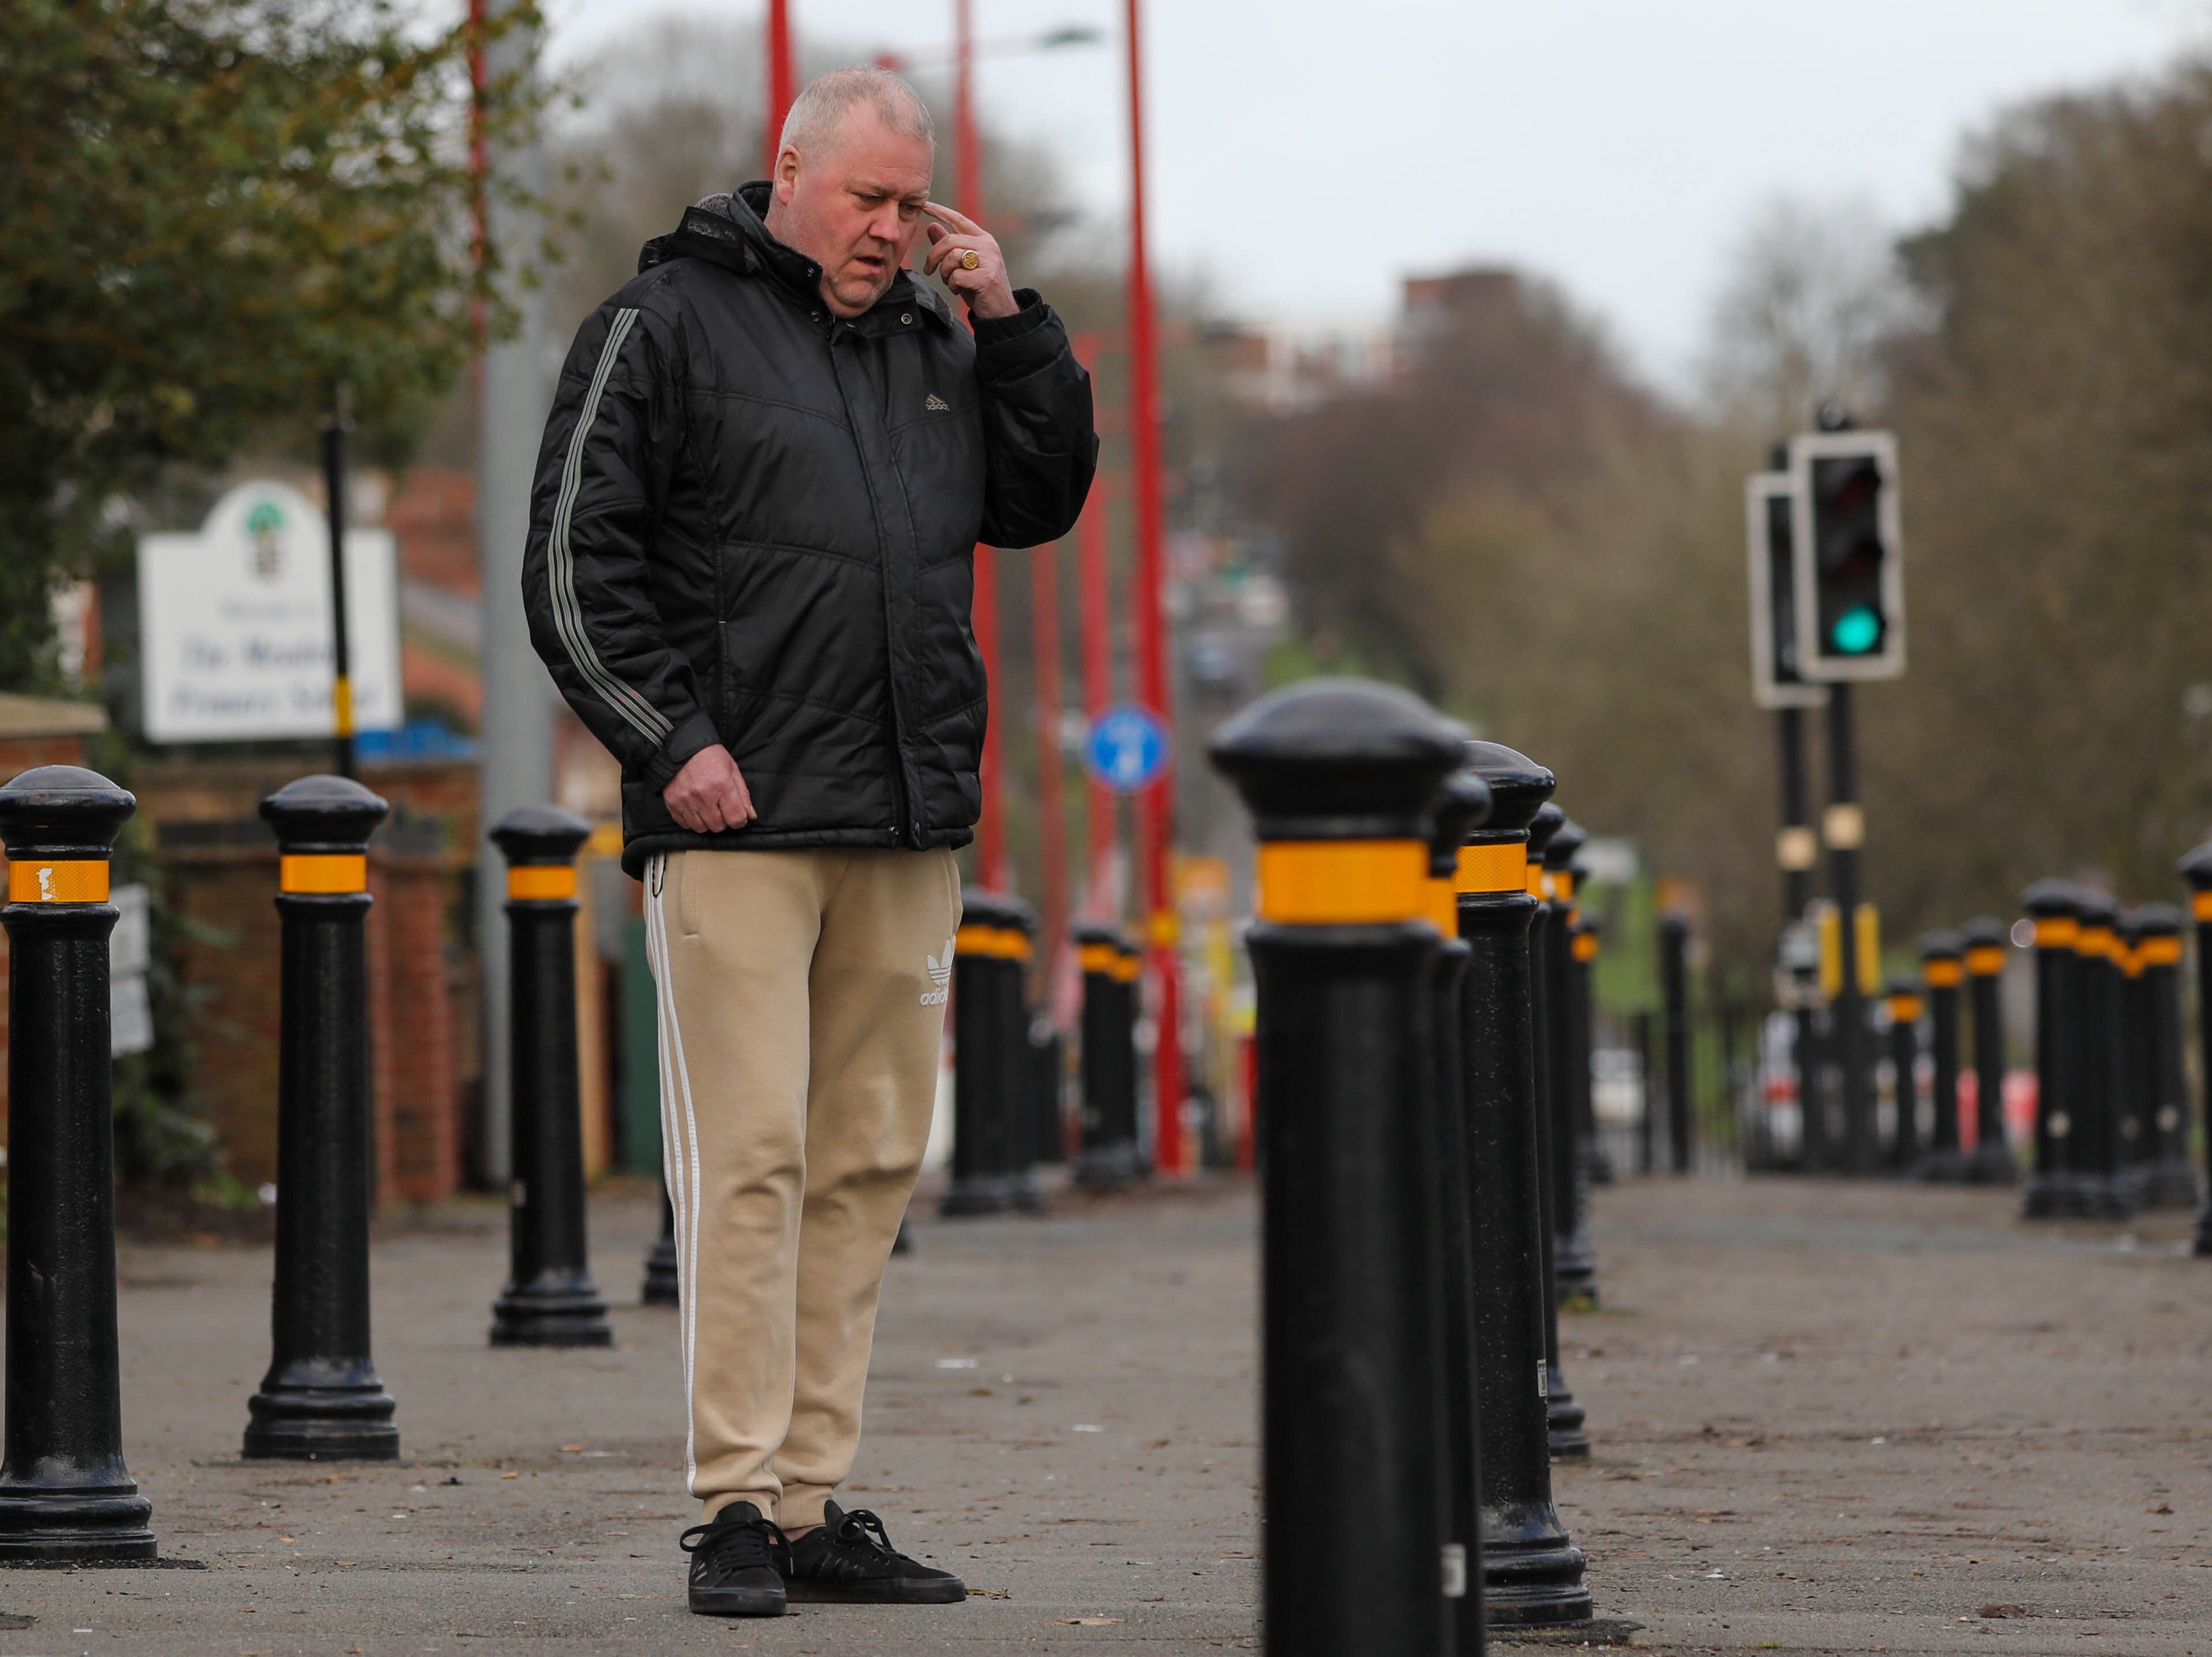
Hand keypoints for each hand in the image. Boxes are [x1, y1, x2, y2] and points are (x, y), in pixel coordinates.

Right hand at [662, 744, 755, 833]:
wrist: (682, 746)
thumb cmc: (710, 756)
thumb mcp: (732, 770)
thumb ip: (743, 795)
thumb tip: (750, 816)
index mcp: (722, 786)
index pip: (735, 819)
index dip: (739, 820)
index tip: (736, 815)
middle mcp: (703, 795)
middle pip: (718, 826)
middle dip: (722, 820)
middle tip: (720, 807)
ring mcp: (686, 800)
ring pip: (701, 828)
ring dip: (706, 821)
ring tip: (706, 807)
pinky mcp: (672, 802)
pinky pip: (685, 824)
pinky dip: (691, 819)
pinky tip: (694, 807)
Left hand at [922, 203, 1016, 320]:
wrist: (1001, 311)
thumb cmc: (980, 287)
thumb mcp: (963, 264)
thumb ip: (949, 246)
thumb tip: (931, 226)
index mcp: (983, 239)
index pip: (958, 219)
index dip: (940, 212)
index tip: (925, 205)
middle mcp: (988, 246)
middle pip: (950, 240)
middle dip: (934, 256)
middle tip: (929, 270)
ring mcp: (989, 261)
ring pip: (952, 257)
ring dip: (945, 273)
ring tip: (951, 282)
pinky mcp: (986, 277)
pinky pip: (957, 276)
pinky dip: (952, 285)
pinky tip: (959, 290)